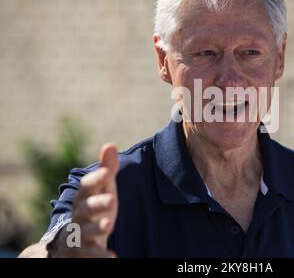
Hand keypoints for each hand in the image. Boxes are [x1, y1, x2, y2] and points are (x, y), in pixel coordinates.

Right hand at [50, 143, 119, 257]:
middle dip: (97, 204)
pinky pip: (91, 254)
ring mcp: (79, 233)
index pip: (87, 186)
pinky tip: (113, 256)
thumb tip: (110, 145)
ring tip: (109, 225)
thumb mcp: (102, 190)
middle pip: (85, 208)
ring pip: (86, 231)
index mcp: (84, 197)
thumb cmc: (93, 210)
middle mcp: (79, 214)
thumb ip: (106, 170)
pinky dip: (100, 255)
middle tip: (112, 200)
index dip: (96, 179)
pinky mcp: (84, 251)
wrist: (72, 242)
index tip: (107, 172)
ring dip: (97, 228)